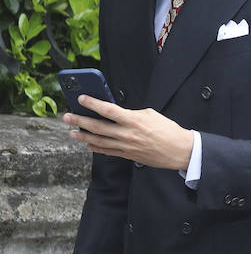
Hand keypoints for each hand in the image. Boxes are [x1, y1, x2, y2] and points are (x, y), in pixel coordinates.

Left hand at [63, 96, 193, 169]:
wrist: (179, 150)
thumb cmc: (168, 130)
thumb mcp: (151, 114)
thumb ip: (132, 113)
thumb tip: (118, 113)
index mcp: (134, 120)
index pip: (107, 110)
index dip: (92, 103)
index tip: (81, 98)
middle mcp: (127, 133)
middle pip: (97, 126)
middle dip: (79, 120)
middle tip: (67, 117)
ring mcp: (125, 146)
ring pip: (98, 140)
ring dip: (82, 136)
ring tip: (72, 132)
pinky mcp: (127, 155)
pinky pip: (107, 151)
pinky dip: (95, 148)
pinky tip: (88, 144)